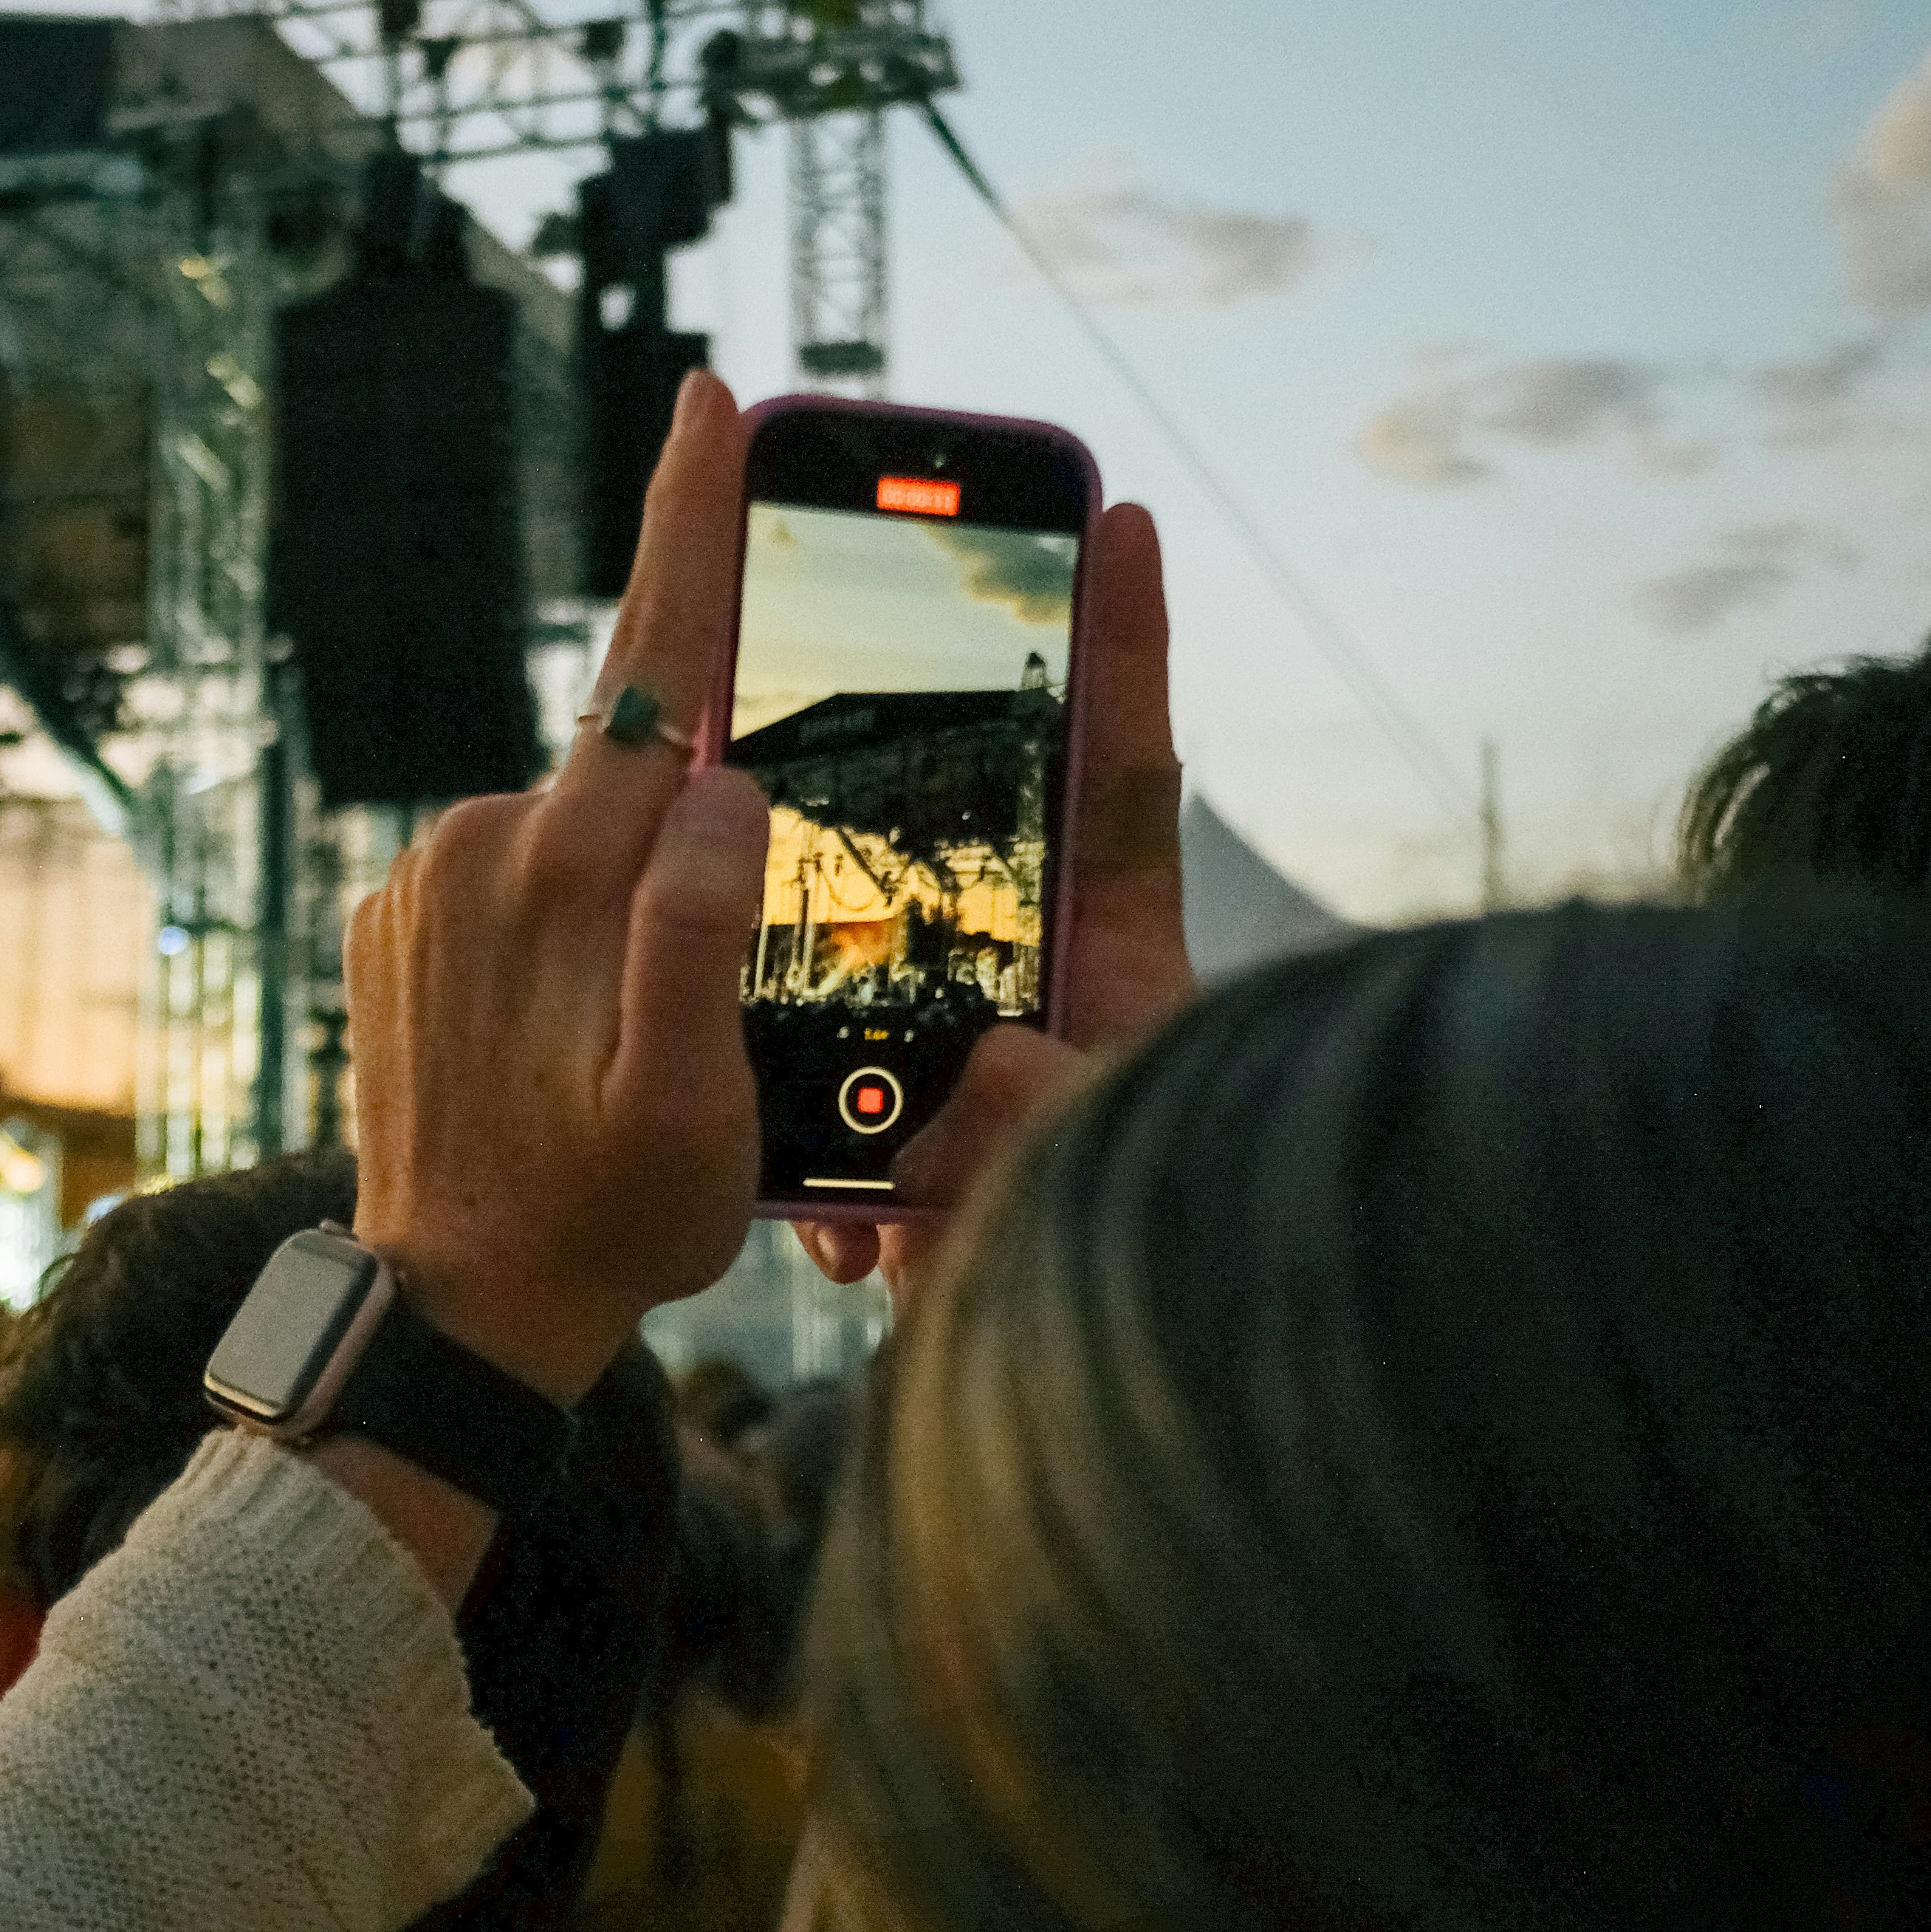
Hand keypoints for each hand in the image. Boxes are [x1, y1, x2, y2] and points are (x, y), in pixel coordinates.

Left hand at [347, 372, 766, 1406]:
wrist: (450, 1315)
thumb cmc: (601, 1225)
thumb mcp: (696, 1106)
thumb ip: (707, 932)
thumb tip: (726, 787)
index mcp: (569, 871)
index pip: (653, 659)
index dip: (689, 520)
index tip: (706, 393)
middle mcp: (479, 847)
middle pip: (630, 763)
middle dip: (696, 822)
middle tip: (705, 989)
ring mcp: (423, 885)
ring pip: (580, 835)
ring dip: (631, 900)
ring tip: (635, 1060)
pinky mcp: (395, 926)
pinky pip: (521, 887)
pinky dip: (572, 931)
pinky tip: (574, 1045)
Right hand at [794, 499, 1190, 1293]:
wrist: (1093, 1411)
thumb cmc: (1143, 1269)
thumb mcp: (1101, 1177)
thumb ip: (1051, 1109)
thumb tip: (994, 1060)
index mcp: (1124, 963)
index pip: (1126, 774)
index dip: (1128, 646)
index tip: (1127, 520)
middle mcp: (1048, 987)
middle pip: (975, 823)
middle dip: (913, 740)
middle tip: (857, 601)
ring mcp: (974, 1056)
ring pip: (875, 958)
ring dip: (818, 955)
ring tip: (787, 953)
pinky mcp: (912, 1143)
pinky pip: (837, 1117)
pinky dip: (819, 1165)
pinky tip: (820, 1221)